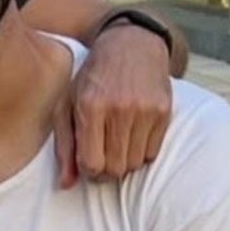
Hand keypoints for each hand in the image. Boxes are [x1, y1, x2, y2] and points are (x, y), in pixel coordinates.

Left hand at [52, 24, 171, 187]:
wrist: (131, 45)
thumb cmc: (92, 77)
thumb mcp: (67, 103)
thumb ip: (64, 145)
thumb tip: (66, 185)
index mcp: (90, 106)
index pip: (92, 162)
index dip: (88, 171)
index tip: (87, 163)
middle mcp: (119, 109)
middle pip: (116, 168)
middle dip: (106, 171)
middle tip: (102, 158)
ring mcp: (145, 110)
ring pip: (136, 164)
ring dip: (124, 162)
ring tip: (115, 144)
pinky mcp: (165, 112)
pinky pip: (153, 153)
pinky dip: (141, 152)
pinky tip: (132, 135)